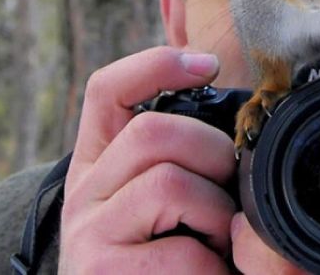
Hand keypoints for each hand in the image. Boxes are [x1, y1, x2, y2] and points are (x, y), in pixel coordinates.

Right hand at [59, 47, 236, 273]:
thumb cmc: (176, 258)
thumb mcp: (184, 201)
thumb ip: (196, 161)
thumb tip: (234, 112)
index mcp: (105, 165)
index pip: (109, 93)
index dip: (155, 66)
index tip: (209, 65)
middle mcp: (85, 193)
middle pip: (154, 132)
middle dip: (214, 157)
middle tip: (228, 202)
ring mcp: (88, 234)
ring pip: (169, 182)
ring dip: (217, 215)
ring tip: (218, 247)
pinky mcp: (101, 273)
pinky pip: (180, 253)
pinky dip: (214, 267)